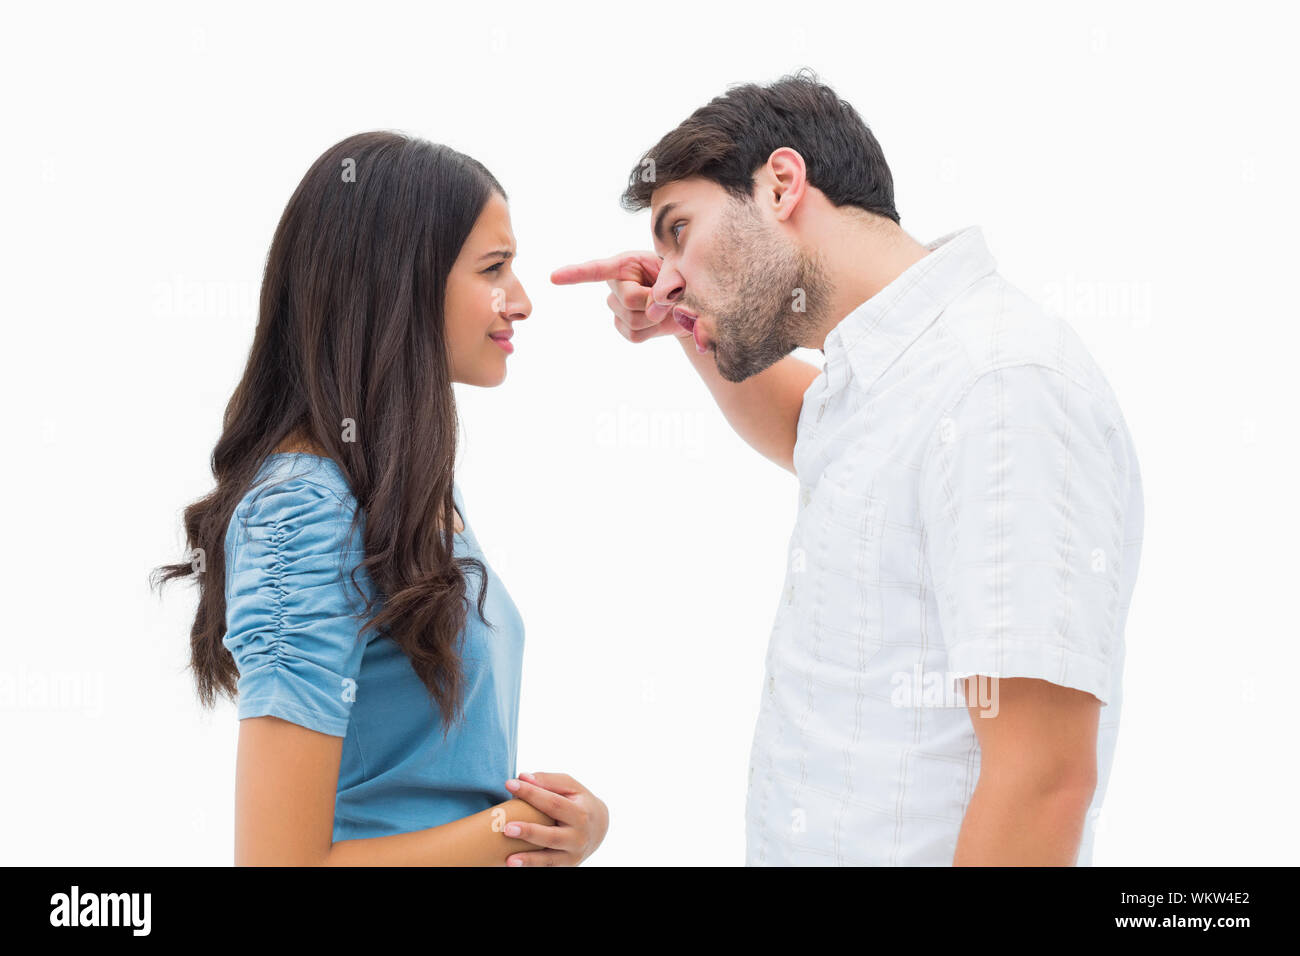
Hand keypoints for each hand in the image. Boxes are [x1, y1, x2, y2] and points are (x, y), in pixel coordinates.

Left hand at [502, 771, 608, 865]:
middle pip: (552, 835)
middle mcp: (579, 836)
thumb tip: (523, 777)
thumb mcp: (571, 787)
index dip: (531, 793)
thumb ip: (548, 780)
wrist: (598, 828)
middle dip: (529, 832)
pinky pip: (547, 868)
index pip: (553, 802)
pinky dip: (532, 867)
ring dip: (529, 860)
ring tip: (509, 859)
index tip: (509, 784)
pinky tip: (514, 865)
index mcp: (581, 813)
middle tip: (506, 828)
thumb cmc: (579, 802)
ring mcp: (573, 854)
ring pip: (550, 858)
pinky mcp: (566, 866)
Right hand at [551, 251, 689, 343]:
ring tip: (664, 308)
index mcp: (625, 264)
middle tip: (669, 296)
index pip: (596, 270)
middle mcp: (616, 285)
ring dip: (655, 319)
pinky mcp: (623, 327)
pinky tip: (656, 322)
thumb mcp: (679, 270)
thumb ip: (669, 283)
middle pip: (628, 300)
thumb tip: (653, 309)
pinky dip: (651, 332)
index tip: (554, 278)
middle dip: (652, 302)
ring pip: (633, 321)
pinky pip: (634, 335)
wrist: (687, 302)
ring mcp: (617, 308)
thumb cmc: (681, 278)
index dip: (575, 274)